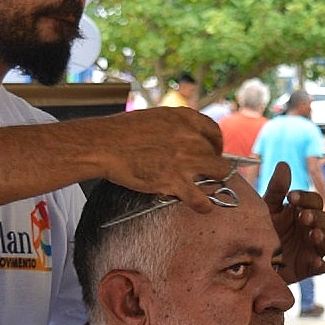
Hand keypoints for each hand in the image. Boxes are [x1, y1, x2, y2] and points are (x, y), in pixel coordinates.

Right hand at [94, 108, 226, 211]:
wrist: (105, 145)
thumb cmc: (121, 132)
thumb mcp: (155, 118)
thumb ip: (174, 128)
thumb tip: (182, 140)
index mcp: (185, 118)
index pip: (214, 132)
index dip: (215, 145)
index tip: (212, 153)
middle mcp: (190, 137)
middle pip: (216, 154)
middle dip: (212, 165)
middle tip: (204, 173)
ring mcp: (185, 159)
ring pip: (219, 173)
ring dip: (215, 182)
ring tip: (207, 188)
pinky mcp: (175, 181)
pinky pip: (201, 199)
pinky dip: (204, 205)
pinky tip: (203, 207)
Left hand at [262, 162, 324, 281]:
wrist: (251, 260)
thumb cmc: (263, 230)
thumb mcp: (268, 209)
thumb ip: (277, 189)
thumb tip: (284, 164)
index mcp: (304, 212)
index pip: (315, 201)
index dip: (307, 198)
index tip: (291, 197)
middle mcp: (312, 229)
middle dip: (316, 217)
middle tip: (303, 217)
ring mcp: (312, 249)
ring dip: (324, 238)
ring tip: (313, 235)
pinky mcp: (309, 268)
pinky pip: (322, 267)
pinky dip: (321, 265)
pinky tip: (316, 262)